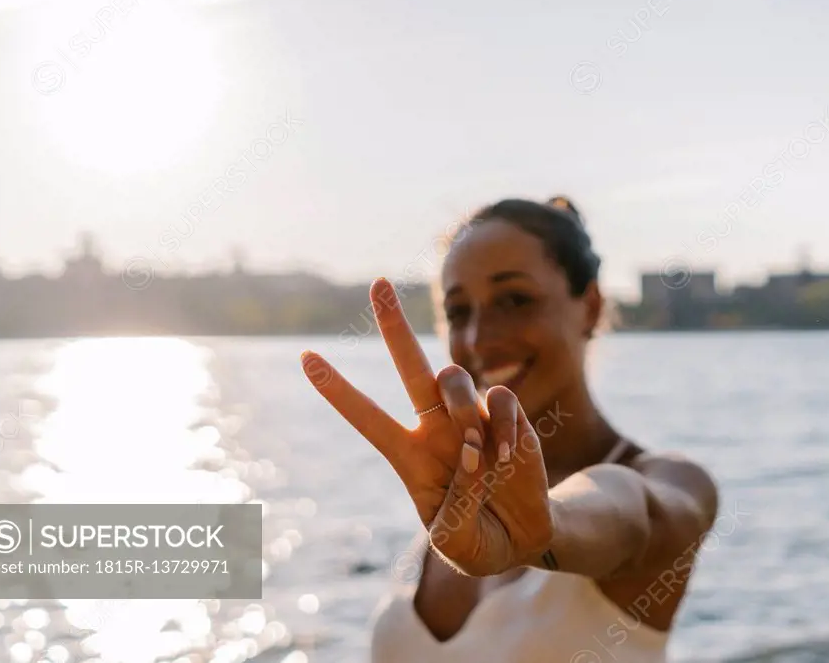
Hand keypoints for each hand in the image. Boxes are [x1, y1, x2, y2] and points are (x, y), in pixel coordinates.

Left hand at [300, 278, 552, 575]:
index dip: (337, 389)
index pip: (367, 417)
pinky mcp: (509, 418)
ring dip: (460, 411)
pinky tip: (509, 454)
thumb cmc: (477, 542)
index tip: (305, 357)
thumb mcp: (456, 544)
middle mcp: (437, 429)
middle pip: (410, 368)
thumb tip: (472, 455)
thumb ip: (457, 509)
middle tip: (377, 284)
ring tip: (476, 458)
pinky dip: (502, 425)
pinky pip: (500, 400)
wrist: (523, 540)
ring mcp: (473, 420)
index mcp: (409, 457)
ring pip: (453, 380)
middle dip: (395, 326)